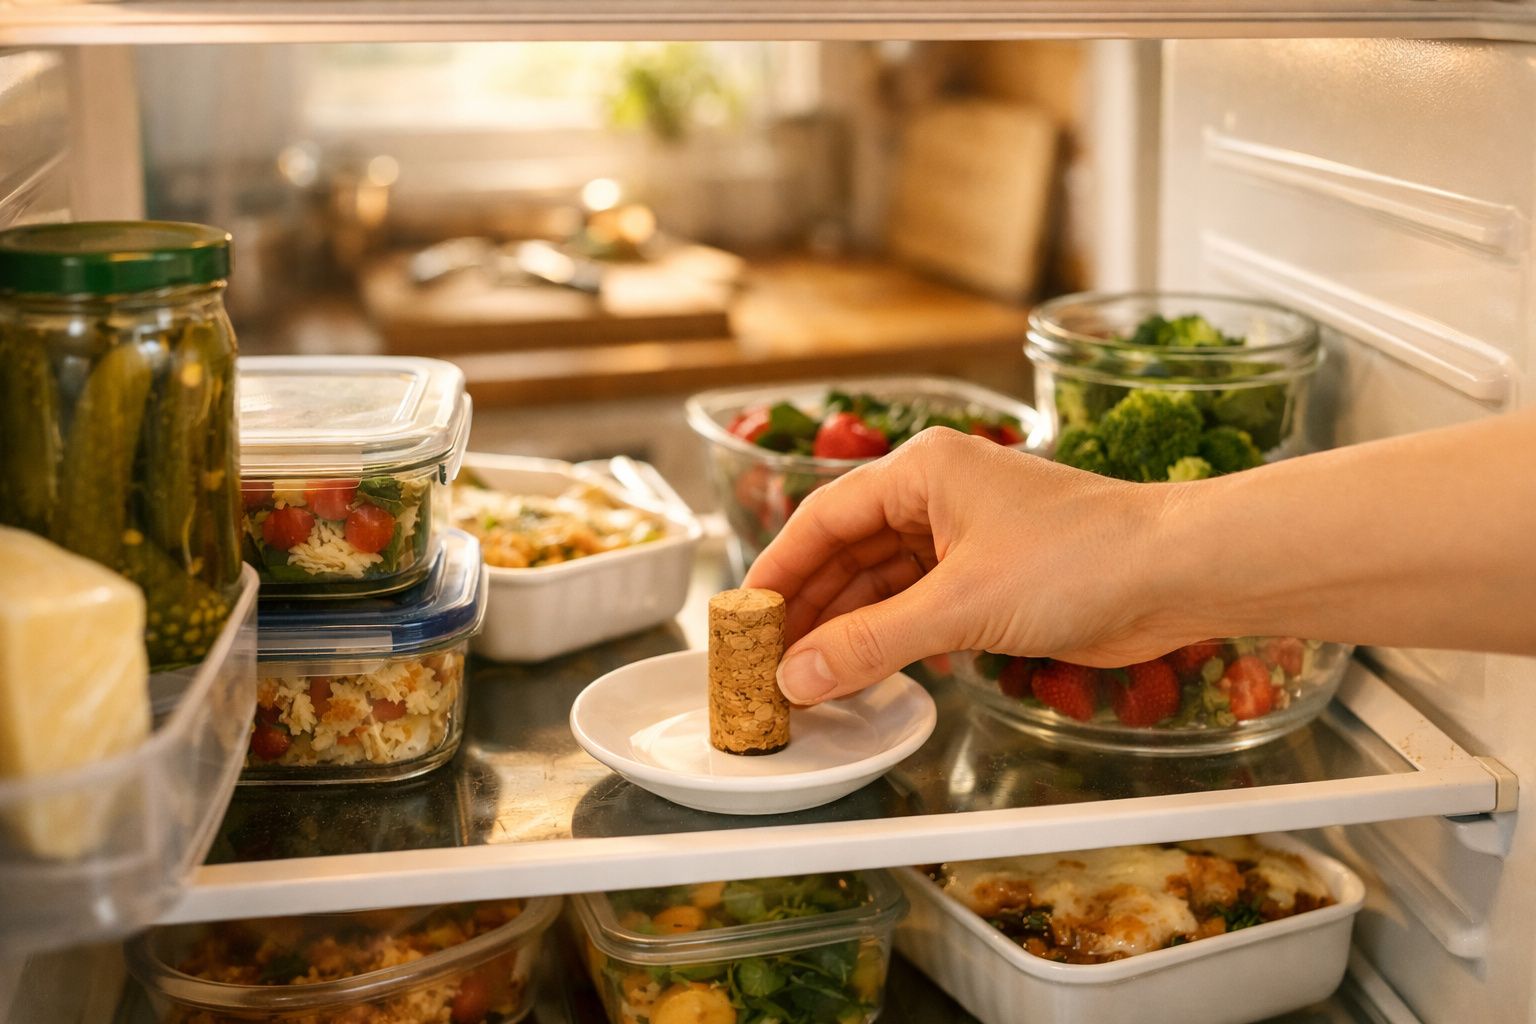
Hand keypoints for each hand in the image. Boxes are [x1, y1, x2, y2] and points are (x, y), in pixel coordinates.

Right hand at [743, 428, 1185, 703]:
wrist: (1178, 574)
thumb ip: (872, 644)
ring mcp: (967, 538)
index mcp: (923, 471)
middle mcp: (938, 496)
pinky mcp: (993, 580)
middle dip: (810, 610)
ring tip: (809, 682)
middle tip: (768, 663)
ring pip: (884, 586)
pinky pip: (921, 609)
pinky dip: (894, 641)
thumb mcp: (961, 604)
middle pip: (849, 554)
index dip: (778, 570)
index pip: (824, 517)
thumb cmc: (1081, 558)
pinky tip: (873, 674)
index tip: (742, 618)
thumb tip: (796, 679)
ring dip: (851, 633)